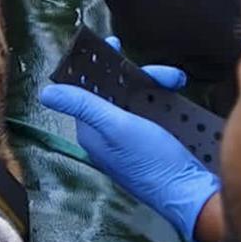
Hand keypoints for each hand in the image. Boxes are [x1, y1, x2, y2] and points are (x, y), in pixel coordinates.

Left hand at [40, 58, 220, 241]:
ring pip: (138, 97)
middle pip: (115, 90)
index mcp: (91, 131)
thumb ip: (83, 105)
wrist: (195, 196)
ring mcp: (132, 138)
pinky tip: (178, 95)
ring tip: (174, 80)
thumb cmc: (153, 162)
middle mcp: (108, 134)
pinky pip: (155, 111)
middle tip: (158, 70)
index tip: (112, 44)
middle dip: (137, 75)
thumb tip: (45, 93)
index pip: (87, 88)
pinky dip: (166, 100)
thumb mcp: (116, 127)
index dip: (98, 65)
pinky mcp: (155, 142)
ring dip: (156, 84)